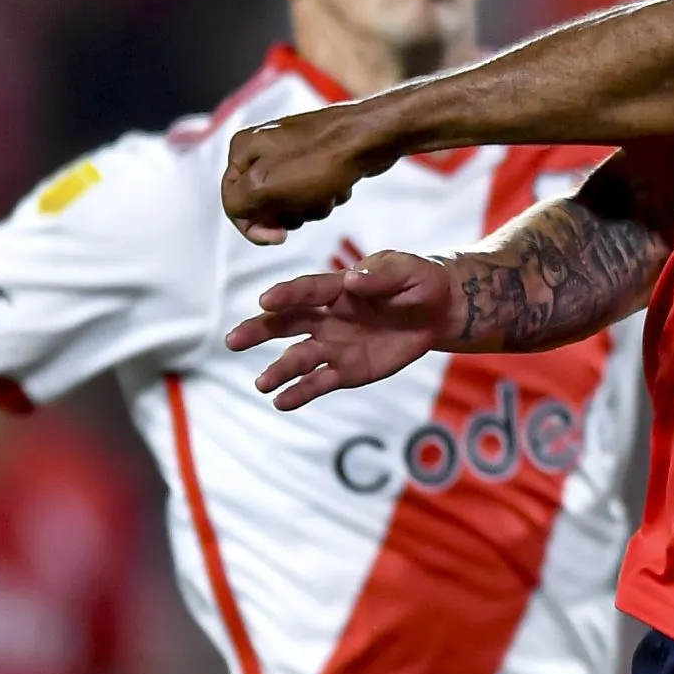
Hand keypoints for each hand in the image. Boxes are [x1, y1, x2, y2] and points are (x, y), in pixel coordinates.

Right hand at [221, 106, 394, 244]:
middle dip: (290, 213)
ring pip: (292, 201)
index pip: (233, 203)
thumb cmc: (320, 161)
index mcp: (243, 150)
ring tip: (328, 191)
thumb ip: (237, 204)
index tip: (280, 236)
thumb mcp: (265, 187)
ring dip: (312, 206)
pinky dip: (328, 194)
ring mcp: (292, 152)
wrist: (371, 138)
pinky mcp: (318, 158)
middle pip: (264, 204)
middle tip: (308, 201)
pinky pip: (315, 191)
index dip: (255, 226)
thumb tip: (241, 214)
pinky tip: (341, 183)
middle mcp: (263, 148)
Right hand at [227, 251, 460, 408]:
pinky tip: (281, 402)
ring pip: (299, 357)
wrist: (439, 310)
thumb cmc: (418, 282)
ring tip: (261, 383)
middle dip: (260, 330)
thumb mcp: (407, 271)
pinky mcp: (347, 370)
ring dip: (279, 370)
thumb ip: (380, 275)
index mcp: (338, 288)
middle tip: (234, 340)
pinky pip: (319, 382)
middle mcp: (328, 317)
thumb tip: (353, 280)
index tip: (266, 300)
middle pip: (287, 323)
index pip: (308, 291)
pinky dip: (300, 393)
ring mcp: (334, 345)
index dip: (288, 295)